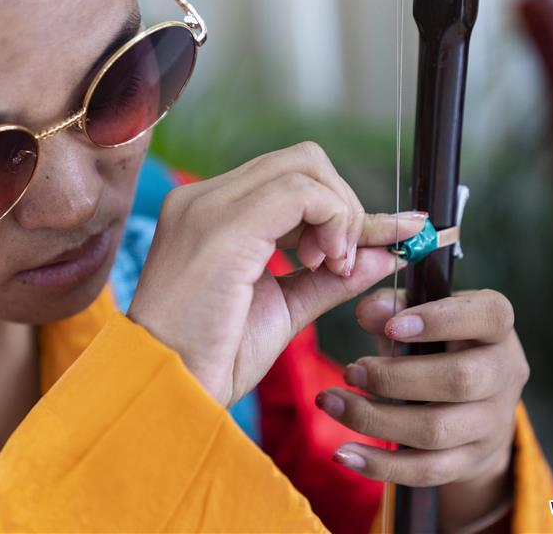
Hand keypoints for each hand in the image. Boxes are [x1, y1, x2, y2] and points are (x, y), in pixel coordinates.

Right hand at [128, 142, 425, 405]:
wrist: (167, 391)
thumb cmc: (212, 358)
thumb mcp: (284, 308)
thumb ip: (332, 278)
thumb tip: (386, 254)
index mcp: (211, 213)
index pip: (291, 179)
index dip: (342, 207)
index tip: (385, 237)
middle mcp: (205, 198)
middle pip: (304, 161)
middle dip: (344, 206)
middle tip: (341, 261)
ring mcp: (209, 205)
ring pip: (306, 167)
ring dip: (340, 215)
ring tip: (331, 266)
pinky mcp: (223, 226)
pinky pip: (301, 194)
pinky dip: (332, 222)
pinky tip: (323, 265)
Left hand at [315, 288, 527, 529]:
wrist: (472, 406)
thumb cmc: (438, 346)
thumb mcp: (418, 318)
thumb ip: (392, 307)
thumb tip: (368, 311)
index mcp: (496, 328)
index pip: (490, 316)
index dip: (442, 320)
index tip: (392, 326)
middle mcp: (504, 374)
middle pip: (460, 380)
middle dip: (395, 377)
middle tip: (350, 371)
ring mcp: (492, 423)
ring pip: (436, 430)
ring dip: (374, 419)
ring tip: (331, 402)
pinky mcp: (470, 461)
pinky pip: (426, 470)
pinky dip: (380, 464)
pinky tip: (344, 453)